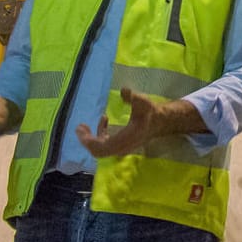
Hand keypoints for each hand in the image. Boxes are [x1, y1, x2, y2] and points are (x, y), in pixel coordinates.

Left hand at [75, 88, 205, 157]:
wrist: (161, 122)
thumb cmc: (151, 112)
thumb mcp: (143, 102)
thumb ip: (133, 97)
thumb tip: (123, 90)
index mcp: (126, 140)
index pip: (101, 147)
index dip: (88, 140)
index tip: (80, 128)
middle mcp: (122, 147)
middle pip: (98, 151)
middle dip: (87, 140)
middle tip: (80, 127)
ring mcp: (122, 148)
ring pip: (101, 149)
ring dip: (92, 137)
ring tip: (86, 125)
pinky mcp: (122, 145)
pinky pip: (106, 145)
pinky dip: (100, 135)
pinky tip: (103, 120)